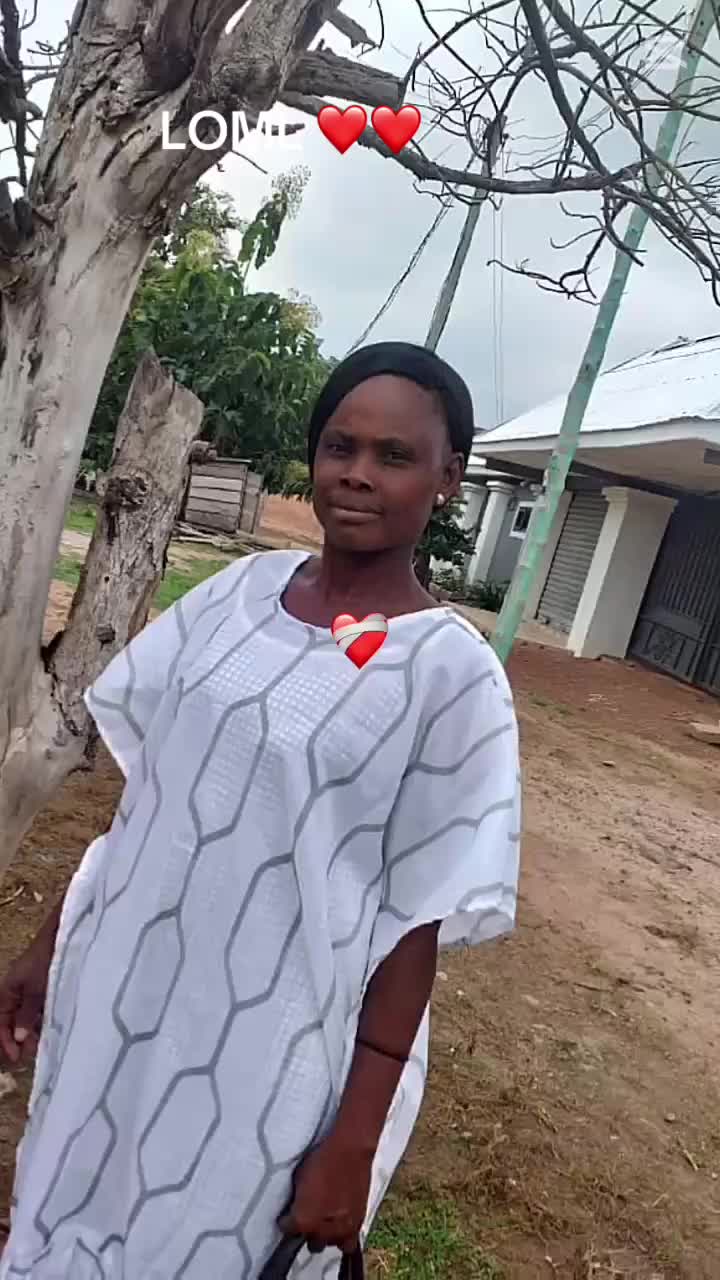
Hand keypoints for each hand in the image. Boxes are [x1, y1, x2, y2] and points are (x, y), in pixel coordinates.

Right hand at [0, 941, 51, 1065]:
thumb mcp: (36, 990)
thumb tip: (19, 1039)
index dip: (5, 1040)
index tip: (16, 1057)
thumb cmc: (46, 961)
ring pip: (27, 1016)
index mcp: (8, 991)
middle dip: (19, 1039)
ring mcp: (32, 989)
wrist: (63, 936)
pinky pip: (39, 1009)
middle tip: (31, 1054)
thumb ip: (27, 1015)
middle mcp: (17, 991)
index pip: (0, 1021)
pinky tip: (51, 1029)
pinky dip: (42, 1020)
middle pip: (13, 1021)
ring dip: (32, 1031)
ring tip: (42, 1045)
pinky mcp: (46, 987)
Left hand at [278, 1132, 373, 1254]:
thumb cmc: (321, 1159)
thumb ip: (297, 1201)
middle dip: (307, 1231)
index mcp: (304, 1219)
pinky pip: (348, 1243)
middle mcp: (322, 1230)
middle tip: (308, 1217)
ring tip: (324, 1221)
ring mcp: (342, 1229)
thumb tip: (296, 1208)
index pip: (288, 1230)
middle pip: (311, 1242)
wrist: (350, 1150)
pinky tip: (340, 1226)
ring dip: (325, 1235)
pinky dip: (343, 1237)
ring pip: (329, 1244)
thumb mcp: (299, 1178)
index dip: (286, 1222)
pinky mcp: (358, 1223)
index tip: (287, 1215)